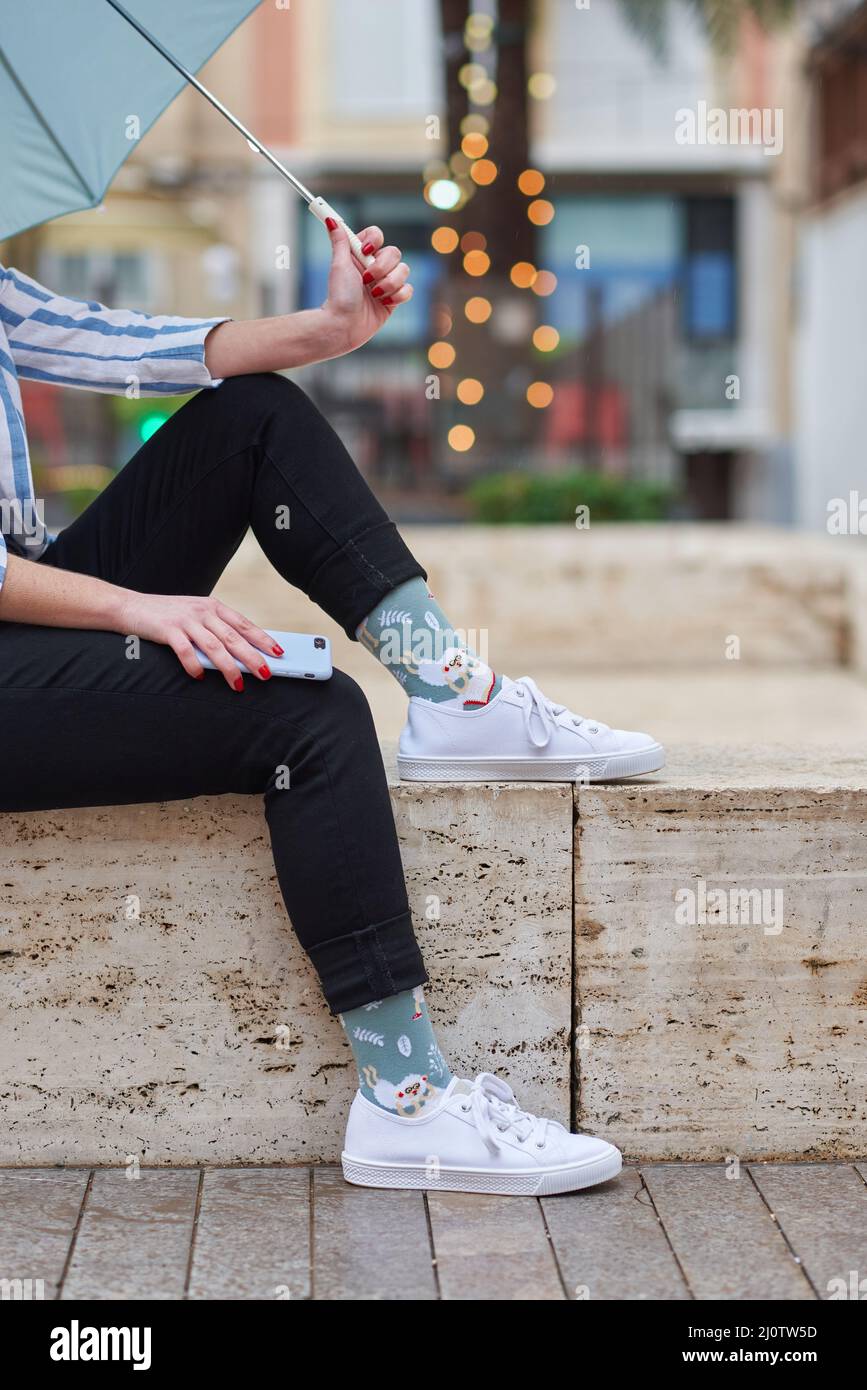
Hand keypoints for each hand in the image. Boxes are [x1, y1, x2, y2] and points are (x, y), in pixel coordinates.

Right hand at [118, 591, 280, 689]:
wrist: (129, 606)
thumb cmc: (165, 615)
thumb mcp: (194, 616)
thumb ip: (214, 629)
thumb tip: (240, 652)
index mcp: (212, 607)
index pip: (243, 624)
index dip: (262, 638)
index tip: (278, 651)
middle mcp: (202, 611)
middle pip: (233, 637)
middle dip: (252, 657)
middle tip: (266, 673)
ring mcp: (185, 620)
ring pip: (214, 646)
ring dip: (229, 667)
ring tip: (239, 684)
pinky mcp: (167, 630)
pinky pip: (185, 651)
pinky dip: (194, 666)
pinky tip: (200, 676)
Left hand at [320, 221, 412, 354]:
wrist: (344, 326)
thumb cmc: (339, 297)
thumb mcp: (339, 265)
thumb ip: (340, 241)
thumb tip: (331, 219)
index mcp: (361, 256)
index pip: (377, 236)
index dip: (374, 240)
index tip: (365, 251)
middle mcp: (375, 267)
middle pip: (394, 252)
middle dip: (382, 267)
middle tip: (367, 280)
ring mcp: (385, 284)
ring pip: (404, 271)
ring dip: (389, 283)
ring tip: (374, 295)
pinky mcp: (393, 300)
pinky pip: (408, 290)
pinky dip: (397, 296)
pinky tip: (383, 303)